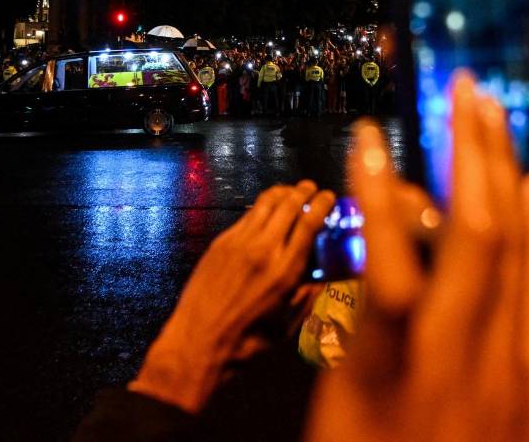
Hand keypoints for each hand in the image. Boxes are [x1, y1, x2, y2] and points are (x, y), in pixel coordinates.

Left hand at [129, 180, 335, 412]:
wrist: (199, 341)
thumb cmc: (247, 342)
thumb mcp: (287, 327)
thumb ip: (306, 298)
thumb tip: (321, 280)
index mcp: (286, 271)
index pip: (309, 224)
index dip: (322, 205)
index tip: (329, 196)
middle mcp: (264, 250)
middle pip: (288, 205)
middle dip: (304, 191)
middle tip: (311, 187)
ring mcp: (239, 243)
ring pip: (265, 204)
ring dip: (281, 193)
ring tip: (290, 191)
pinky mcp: (220, 243)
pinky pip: (246, 216)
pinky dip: (260, 207)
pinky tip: (265, 210)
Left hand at [305, 76, 528, 441]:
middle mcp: (507, 362)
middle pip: (513, 238)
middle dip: (499, 159)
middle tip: (485, 98)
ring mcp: (448, 359)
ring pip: (468, 235)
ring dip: (462, 157)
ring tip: (450, 96)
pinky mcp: (385, 363)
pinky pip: (388, 264)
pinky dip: (379, 197)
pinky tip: (370, 144)